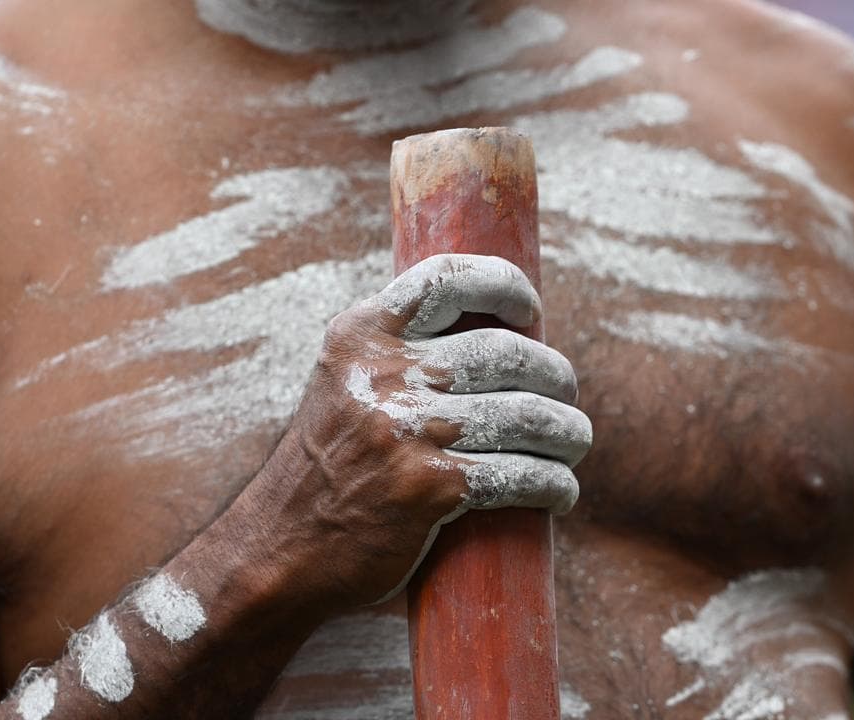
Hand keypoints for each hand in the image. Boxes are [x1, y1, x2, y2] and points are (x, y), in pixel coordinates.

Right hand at [248, 254, 591, 606]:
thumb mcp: (345, 383)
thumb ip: (399, 351)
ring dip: (566, 433)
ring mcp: (405, 429)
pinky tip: (560, 491)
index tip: (529, 308)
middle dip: (553, 375)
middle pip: (505, 352)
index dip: (504, 284)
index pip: (445, 279)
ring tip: (572, 443)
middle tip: (564, 397)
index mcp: (360, 335)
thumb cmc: (332, 464)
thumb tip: (496, 329)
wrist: (282, 548)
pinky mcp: (428, 487)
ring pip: (524, 415)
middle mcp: (382, 373)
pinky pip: (520, 475)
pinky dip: (554, 483)